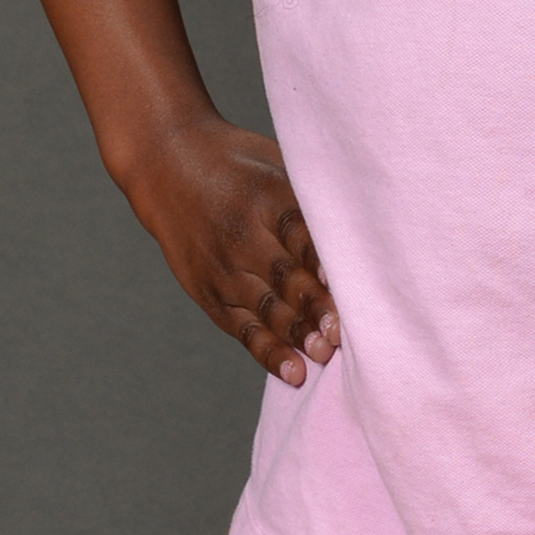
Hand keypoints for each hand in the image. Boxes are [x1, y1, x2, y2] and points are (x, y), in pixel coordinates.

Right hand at [129, 115, 339, 387]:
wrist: (165, 165)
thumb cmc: (238, 165)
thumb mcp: (275, 163)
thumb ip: (312, 195)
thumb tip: (369, 221)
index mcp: (266, 198)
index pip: (301, 234)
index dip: (325, 262)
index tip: (352, 283)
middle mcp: (243, 236)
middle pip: (286, 277)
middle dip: (317, 307)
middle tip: (344, 334)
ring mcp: (223, 268)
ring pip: (267, 308)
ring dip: (297, 334)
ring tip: (324, 355)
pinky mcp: (208, 293)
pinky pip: (242, 328)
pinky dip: (268, 351)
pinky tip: (293, 372)